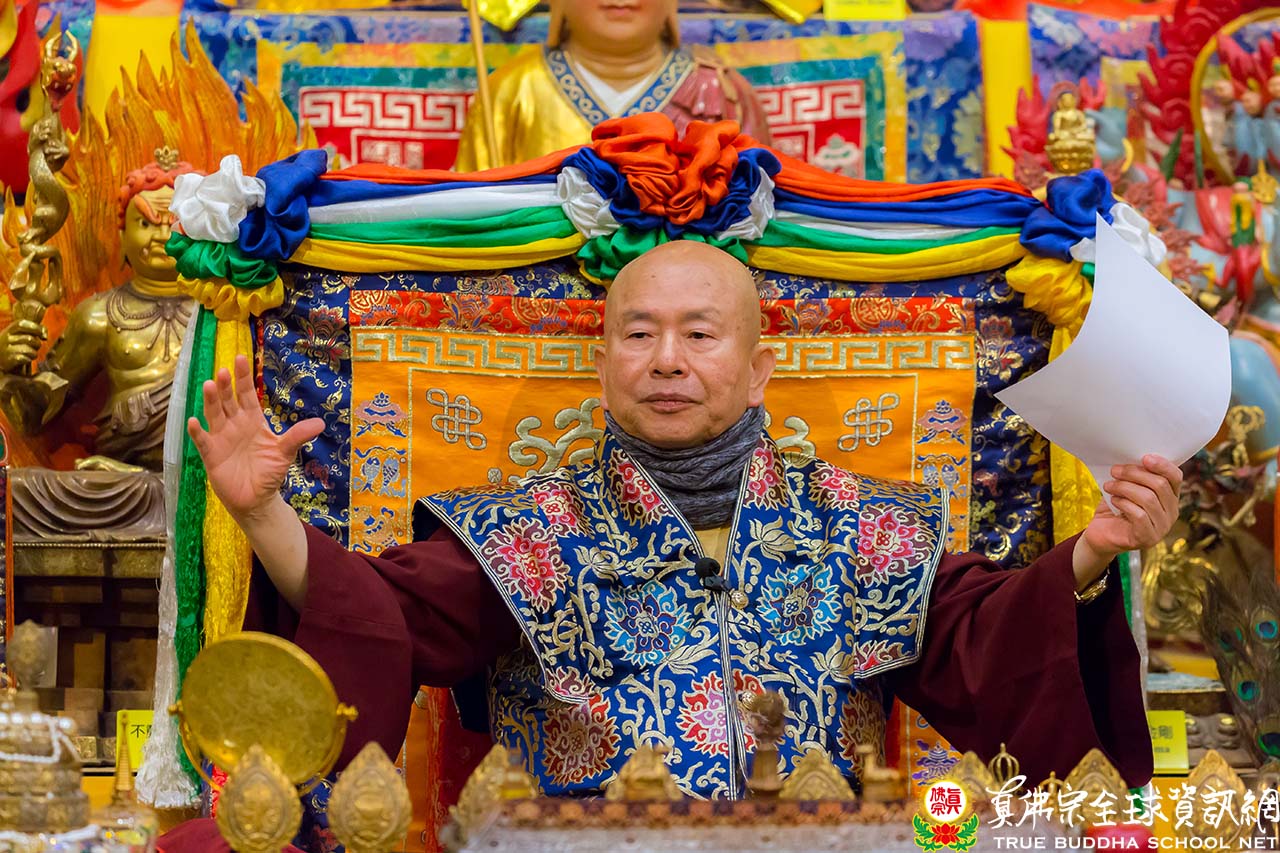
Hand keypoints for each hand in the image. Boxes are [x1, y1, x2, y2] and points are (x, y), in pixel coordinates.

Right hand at [0, 319, 44, 372]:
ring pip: (28, 350)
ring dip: (33, 353)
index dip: (35, 327)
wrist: (2, 361)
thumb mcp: (20, 335)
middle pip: (29, 338)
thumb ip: (34, 330)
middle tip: (35, 347)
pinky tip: (25, 359)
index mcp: (9, 330)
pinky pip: (24, 358)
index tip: (43, 335)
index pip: (22, 323)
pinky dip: (28, 360)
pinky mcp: (8, 360)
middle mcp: (5, 338)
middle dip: (37, 344)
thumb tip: (44, 335)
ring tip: (30, 354)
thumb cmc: (15, 346)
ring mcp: (5, 349)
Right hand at [186, 354, 323, 522]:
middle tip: (224, 371)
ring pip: (215, 415)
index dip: (244, 378)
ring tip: (210, 385)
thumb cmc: (269, 472)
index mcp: (253, 421)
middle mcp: (235, 425)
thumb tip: (320, 423)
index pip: (247, 395)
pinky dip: (198, 432)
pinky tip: (195, 421)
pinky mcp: (212, 456)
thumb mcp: (285, 452)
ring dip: (211, 401)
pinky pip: (203, 441)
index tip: (242, 358)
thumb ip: (298, 436)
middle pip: (229, 401)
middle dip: (227, 386)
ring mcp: (222, 439)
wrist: (257, 499)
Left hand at [1073, 454, 1182, 587]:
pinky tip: (1114, 501)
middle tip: (1115, 470)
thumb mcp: (1126, 487)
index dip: (1162, 465)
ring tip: (1109, 485)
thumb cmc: (1114, 508)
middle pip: (1160, 485)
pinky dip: (1124, 503)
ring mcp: (1162, 527)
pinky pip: (1139, 515)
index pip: (1175, 477)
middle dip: (1134, 474)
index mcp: (1169, 497)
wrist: (1100, 534)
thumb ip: (1135, 476)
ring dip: (1125, 488)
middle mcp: (1171, 512)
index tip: (1144, 457)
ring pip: (1148, 498)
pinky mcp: (1148, 538)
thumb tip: (1132, 458)